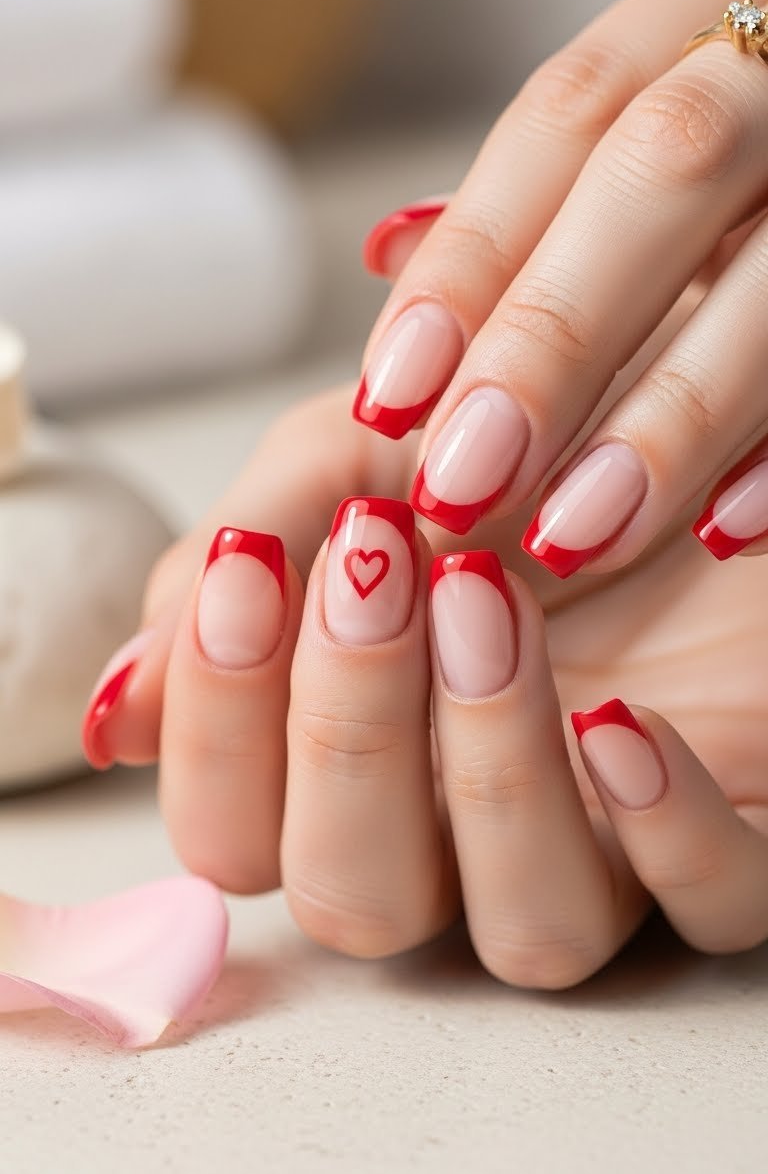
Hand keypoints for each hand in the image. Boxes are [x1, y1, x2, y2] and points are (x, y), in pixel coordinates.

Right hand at [81, 385, 767, 984]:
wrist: (660, 390)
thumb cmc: (504, 435)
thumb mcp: (353, 452)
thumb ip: (240, 561)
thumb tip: (127, 711)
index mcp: (351, 756)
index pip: (236, 832)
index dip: (221, 726)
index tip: (248, 564)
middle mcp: (460, 826)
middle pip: (359, 898)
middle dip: (349, 734)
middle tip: (379, 563)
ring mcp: (598, 842)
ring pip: (531, 931)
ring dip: (494, 772)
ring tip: (486, 597)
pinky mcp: (722, 832)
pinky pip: (711, 906)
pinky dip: (668, 832)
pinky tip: (623, 721)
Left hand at [353, 0, 767, 574]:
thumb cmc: (756, 159)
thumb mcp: (658, 130)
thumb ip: (542, 198)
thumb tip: (391, 253)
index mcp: (716, 5)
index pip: (570, 110)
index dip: (472, 257)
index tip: (389, 396)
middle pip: (663, 163)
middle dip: (552, 333)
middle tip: (459, 483)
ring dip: (669, 414)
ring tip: (574, 529)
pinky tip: (724, 530)